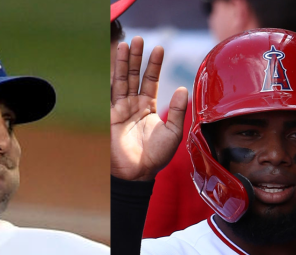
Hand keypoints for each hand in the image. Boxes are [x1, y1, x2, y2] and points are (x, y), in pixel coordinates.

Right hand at [111, 36, 187, 180]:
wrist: (138, 172)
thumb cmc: (156, 157)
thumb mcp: (174, 132)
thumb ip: (178, 111)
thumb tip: (184, 89)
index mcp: (148, 108)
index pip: (150, 81)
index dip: (154, 65)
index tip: (159, 48)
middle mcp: (134, 106)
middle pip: (133, 75)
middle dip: (136, 58)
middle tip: (139, 39)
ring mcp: (121, 109)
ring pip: (121, 80)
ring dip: (123, 62)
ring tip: (126, 44)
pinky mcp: (111, 115)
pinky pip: (111, 92)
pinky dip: (111, 77)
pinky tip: (113, 63)